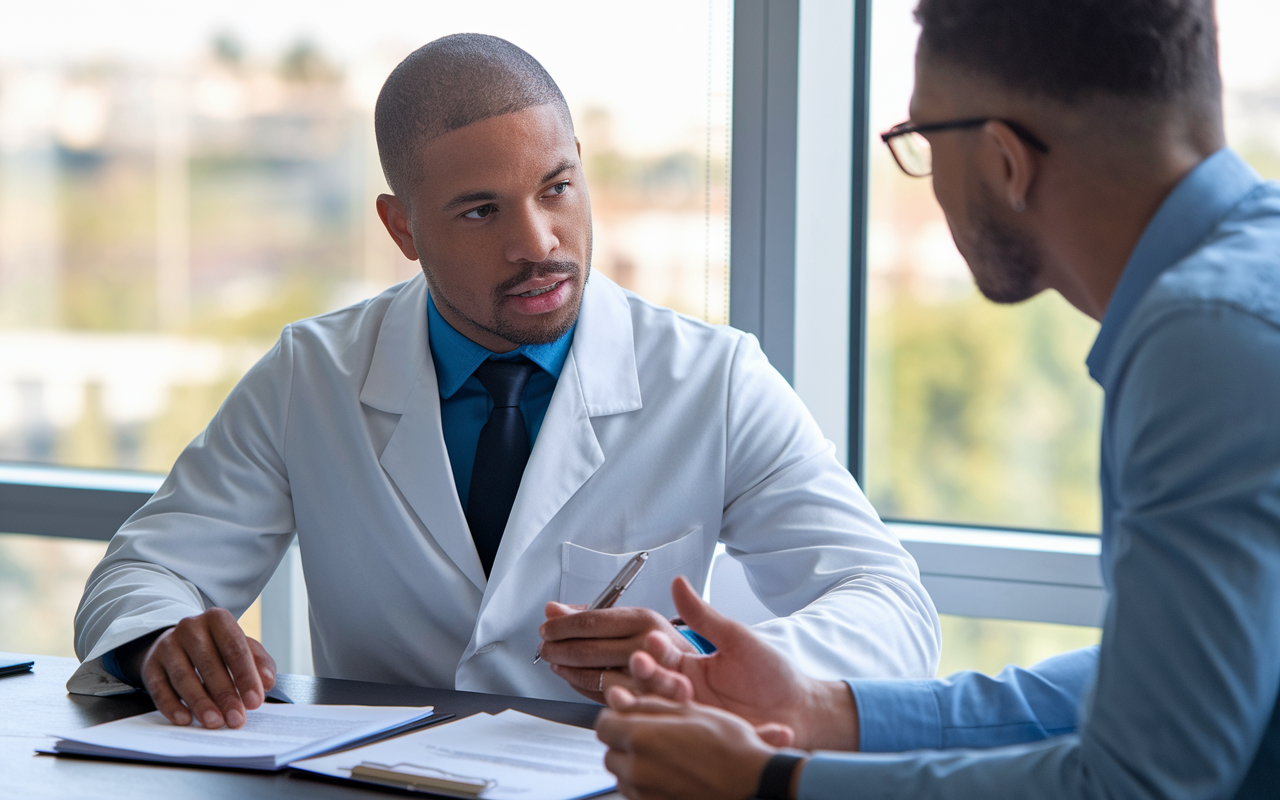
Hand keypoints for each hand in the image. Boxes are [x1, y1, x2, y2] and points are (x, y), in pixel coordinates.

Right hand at [139, 607, 275, 728]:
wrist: (178, 643)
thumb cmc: (217, 648)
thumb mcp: (241, 647)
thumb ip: (259, 663)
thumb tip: (267, 683)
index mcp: (217, 619)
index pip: (235, 648)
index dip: (246, 676)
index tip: (255, 701)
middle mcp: (190, 627)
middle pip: (209, 664)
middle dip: (225, 695)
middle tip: (236, 719)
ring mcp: (167, 645)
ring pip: (183, 677)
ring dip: (200, 702)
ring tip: (215, 722)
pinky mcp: (150, 665)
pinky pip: (159, 688)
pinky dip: (172, 706)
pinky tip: (185, 719)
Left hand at [538, 601, 695, 702]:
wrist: (697, 674)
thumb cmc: (661, 644)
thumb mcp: (634, 618)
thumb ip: (591, 611)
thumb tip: (553, 609)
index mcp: (642, 619)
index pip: (590, 621)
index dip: (561, 626)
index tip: (546, 628)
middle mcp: (645, 646)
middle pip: (587, 650)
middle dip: (558, 650)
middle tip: (545, 648)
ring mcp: (644, 676)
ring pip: (592, 677)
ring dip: (567, 671)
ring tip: (556, 663)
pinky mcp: (641, 700)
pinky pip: (601, 696)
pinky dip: (581, 687)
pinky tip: (574, 678)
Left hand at [597, 687, 792, 799]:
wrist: (753, 785)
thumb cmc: (731, 748)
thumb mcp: (691, 711)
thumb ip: (650, 705)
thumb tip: (625, 701)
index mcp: (641, 737)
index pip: (603, 725)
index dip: (617, 716)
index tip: (631, 714)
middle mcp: (636, 769)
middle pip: (610, 751)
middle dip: (626, 740)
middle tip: (654, 734)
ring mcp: (644, 794)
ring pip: (623, 774)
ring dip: (635, 762)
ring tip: (668, 755)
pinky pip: (637, 792)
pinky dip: (648, 782)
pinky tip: (674, 774)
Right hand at [628, 576, 858, 751]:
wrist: (801, 710)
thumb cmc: (771, 674)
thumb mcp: (736, 640)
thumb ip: (704, 617)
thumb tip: (678, 582)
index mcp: (688, 668)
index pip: (659, 658)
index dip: (652, 651)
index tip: (652, 642)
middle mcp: (684, 695)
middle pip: (653, 687)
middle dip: (651, 677)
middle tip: (654, 668)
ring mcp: (694, 721)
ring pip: (666, 716)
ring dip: (667, 705)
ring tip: (683, 695)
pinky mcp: (706, 746)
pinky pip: (691, 741)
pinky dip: (696, 732)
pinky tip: (711, 719)